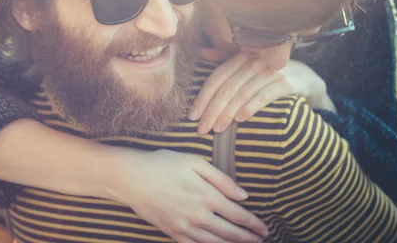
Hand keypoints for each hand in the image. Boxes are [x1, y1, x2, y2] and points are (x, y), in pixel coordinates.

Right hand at [110, 149, 268, 242]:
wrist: (132, 178)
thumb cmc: (163, 164)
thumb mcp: (195, 162)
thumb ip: (221, 179)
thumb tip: (243, 195)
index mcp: (207, 196)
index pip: (238, 215)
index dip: (253, 223)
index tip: (264, 228)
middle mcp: (198, 215)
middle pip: (230, 232)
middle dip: (248, 238)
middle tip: (261, 240)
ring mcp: (185, 227)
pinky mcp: (172, 232)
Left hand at [191, 54, 334, 134]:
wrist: (305, 77)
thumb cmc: (267, 72)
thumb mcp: (246, 62)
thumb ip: (224, 57)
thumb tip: (201, 51)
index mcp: (240, 57)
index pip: (217, 77)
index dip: (203, 96)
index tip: (192, 115)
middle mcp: (253, 61)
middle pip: (227, 87)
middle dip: (212, 109)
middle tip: (201, 128)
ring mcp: (270, 71)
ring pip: (242, 93)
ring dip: (228, 112)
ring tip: (217, 128)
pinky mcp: (285, 83)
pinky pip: (264, 95)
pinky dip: (251, 106)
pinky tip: (240, 119)